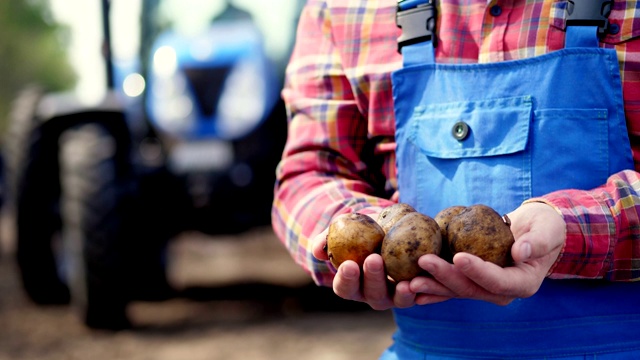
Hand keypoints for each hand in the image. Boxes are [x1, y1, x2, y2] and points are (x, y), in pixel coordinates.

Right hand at [312, 224, 416, 309]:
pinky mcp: (417, 290)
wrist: (391, 225)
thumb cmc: (362, 228)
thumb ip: (328, 238)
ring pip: (396, 300)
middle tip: (374, 259)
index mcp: (352, 283)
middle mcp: (372, 294)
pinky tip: (424, 279)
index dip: (346, 279)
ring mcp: (395, 295)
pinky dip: (423, 289)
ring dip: (400, 293)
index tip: (349, 264)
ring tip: (404, 283)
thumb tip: (317, 249)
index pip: (344, 287)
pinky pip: (421, 294)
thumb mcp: (346, 228)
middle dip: (372, 279)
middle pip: (371, 294)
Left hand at [410, 202, 565, 305]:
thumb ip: (537, 242)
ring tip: (409, 281)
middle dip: (445, 277)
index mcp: (522, 283)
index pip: (497, 280)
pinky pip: (449, 287)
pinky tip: (411, 290)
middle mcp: (501, 292)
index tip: (458, 256)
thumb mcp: (547, 231)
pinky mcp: (471, 282)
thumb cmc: (544, 228)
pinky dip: (432, 289)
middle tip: (423, 262)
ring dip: (432, 286)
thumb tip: (520, 252)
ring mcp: (484, 289)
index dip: (478, 270)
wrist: (535, 232)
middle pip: (470, 288)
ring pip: (455, 291)